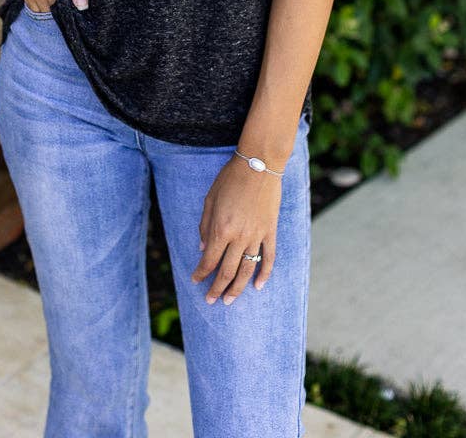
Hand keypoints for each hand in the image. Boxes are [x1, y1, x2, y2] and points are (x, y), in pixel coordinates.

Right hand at [2, 0, 88, 11]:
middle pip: (51, 15)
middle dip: (62, 13)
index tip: (83, 9)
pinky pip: (33, 2)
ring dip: (51, 9)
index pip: (63, 15)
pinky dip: (42, 2)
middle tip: (75, 2)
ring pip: (41, 10)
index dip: (74, 13)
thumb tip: (83, 7)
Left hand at [190, 153, 282, 305]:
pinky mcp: (270, 231)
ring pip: (246, 270)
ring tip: (229, 300)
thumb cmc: (230, 178)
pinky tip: (258, 286)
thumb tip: (203, 248)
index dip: (201, 273)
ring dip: (237, 288)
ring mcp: (257, 235)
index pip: (209, 260)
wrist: (259, 164)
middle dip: (216, 288)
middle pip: (226, 271)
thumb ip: (205, 225)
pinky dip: (264, 274)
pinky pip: (269, 258)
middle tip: (210, 300)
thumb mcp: (210, 198)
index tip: (195, 280)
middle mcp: (239, 237)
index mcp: (221, 229)